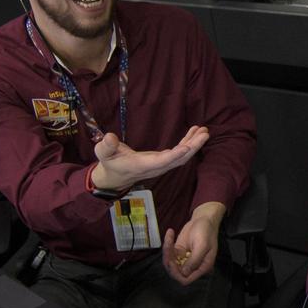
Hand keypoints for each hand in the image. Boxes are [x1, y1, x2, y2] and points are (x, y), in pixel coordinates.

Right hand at [91, 126, 208, 192]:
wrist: (114, 176)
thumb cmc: (109, 163)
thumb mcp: (103, 154)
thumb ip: (106, 146)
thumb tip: (109, 137)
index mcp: (142, 166)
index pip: (160, 162)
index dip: (174, 156)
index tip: (187, 147)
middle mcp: (155, 167)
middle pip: (178, 160)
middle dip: (193, 147)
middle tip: (204, 134)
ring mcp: (161, 164)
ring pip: (182, 156)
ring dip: (194, 144)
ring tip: (204, 130)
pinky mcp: (163, 160)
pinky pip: (179, 152)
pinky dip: (188, 142)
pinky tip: (195, 132)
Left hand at [162, 201, 224, 284]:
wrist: (203, 219)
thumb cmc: (206, 231)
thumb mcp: (202, 245)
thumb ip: (194, 260)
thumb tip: (184, 273)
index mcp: (202, 267)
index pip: (187, 279)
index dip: (177, 274)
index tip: (172, 263)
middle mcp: (192, 266)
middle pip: (176, 272)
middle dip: (170, 261)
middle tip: (169, 246)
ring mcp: (184, 259)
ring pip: (170, 263)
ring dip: (167, 252)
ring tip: (170, 237)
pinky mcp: (178, 252)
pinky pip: (169, 254)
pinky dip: (167, 244)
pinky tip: (170, 233)